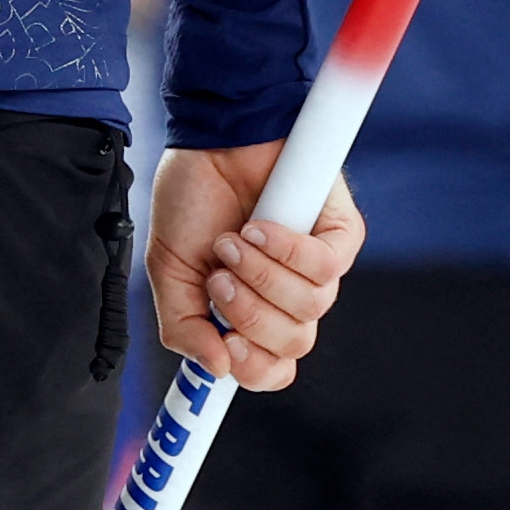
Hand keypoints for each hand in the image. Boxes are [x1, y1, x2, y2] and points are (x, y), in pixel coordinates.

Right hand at [146, 142, 360, 390]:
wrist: (209, 139)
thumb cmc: (192, 197)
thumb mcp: (169, 268)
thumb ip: (183, 323)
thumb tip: (215, 368)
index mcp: (252, 310)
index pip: (272, 368)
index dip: (252, 369)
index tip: (224, 349)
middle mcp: (290, 296)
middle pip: (292, 345)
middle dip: (247, 314)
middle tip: (219, 277)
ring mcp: (318, 267)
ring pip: (309, 308)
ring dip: (261, 276)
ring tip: (234, 240)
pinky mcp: (340, 235)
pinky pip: (324, 268)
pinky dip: (285, 249)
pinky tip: (259, 225)